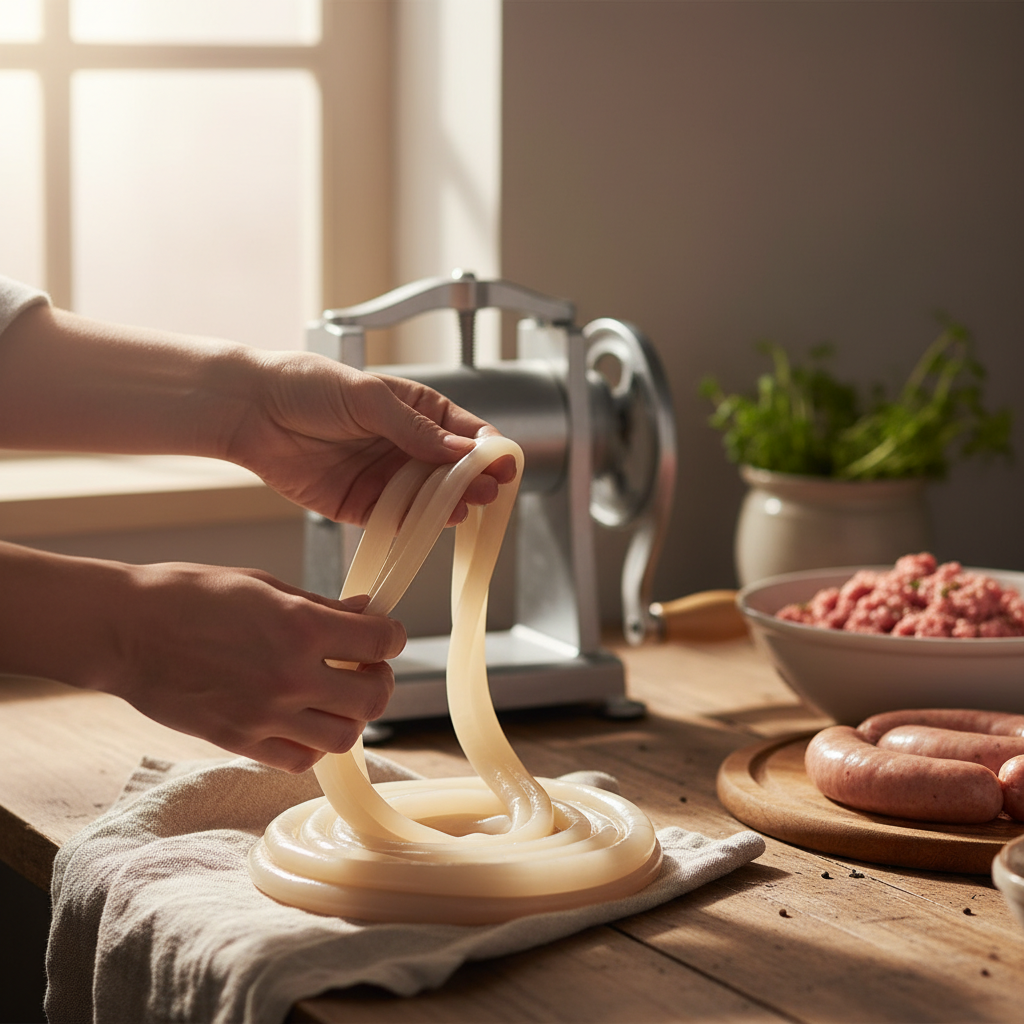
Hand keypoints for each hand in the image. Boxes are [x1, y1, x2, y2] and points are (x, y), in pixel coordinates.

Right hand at [109, 563, 406, 770]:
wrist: (125, 630)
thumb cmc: (189, 595)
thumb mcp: (263, 584)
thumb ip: (321, 605)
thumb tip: (366, 611)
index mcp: (300, 628)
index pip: (380, 642)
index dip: (391, 636)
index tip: (385, 634)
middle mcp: (290, 677)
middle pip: (373, 698)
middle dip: (380, 680)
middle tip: (366, 667)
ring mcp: (265, 715)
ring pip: (344, 737)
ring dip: (351, 716)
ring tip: (335, 695)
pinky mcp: (240, 741)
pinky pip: (300, 759)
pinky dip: (313, 744)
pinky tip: (304, 720)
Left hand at [226, 353, 516, 525]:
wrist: (250, 411)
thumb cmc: (306, 387)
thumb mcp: (369, 398)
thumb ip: (415, 429)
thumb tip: (462, 452)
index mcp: (415, 409)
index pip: (464, 432)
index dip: (488, 449)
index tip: (504, 465)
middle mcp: (405, 445)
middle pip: (452, 471)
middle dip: (472, 481)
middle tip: (487, 492)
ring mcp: (385, 477)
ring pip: (428, 499)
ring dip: (448, 505)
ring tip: (462, 508)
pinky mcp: (360, 506)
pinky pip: (396, 521)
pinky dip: (414, 526)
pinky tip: (430, 525)